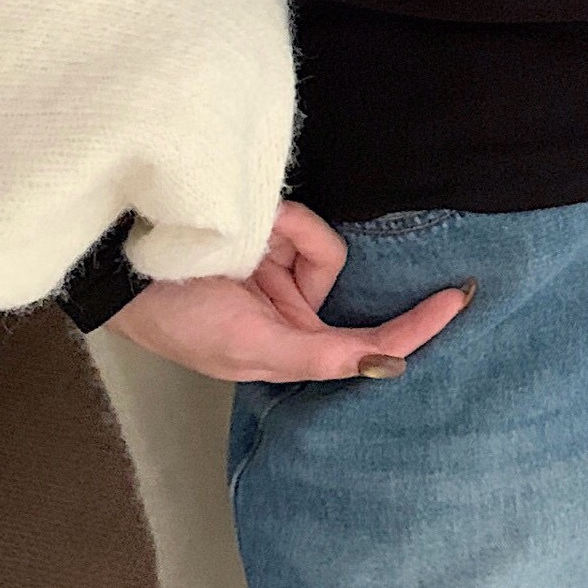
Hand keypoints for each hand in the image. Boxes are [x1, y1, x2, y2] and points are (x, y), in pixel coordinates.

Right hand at [101, 197, 473, 382]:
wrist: (127, 267)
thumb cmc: (181, 321)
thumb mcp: (252, 349)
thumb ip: (321, 355)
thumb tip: (387, 364)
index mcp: (291, 348)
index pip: (368, 344)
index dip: (416, 328)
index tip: (460, 299)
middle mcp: (294, 306)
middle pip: (340, 277)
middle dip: (312, 261)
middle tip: (303, 250)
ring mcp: (283, 263)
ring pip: (323, 248)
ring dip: (286, 244)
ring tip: (239, 252)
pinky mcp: (274, 225)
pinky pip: (304, 223)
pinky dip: (282, 225)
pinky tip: (246, 231)